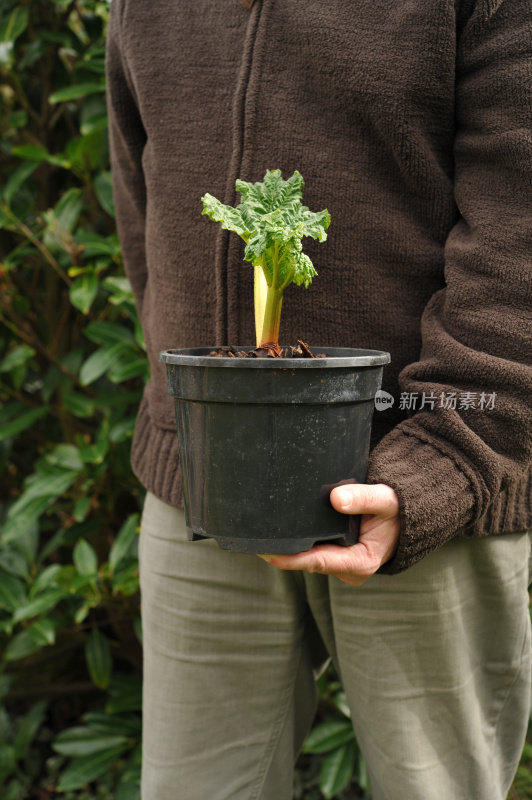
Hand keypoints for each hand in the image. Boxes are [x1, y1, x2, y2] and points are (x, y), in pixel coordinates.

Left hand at [257, 483, 399, 585]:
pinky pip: (308, 551)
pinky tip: (273, 531)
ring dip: (284, 547)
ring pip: (306, 557)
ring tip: (255, 534)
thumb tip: (336, 498)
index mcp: (361, 562)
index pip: (319, 562)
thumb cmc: (395, 508)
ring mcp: (338, 564)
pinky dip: (293, 541)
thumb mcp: (386, 500)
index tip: (268, 552)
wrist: (402, 515)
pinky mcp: (332, 556)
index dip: (292, 558)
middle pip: (307, 561)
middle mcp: (347, 569)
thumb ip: (364, 498)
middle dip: (281, 552)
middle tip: (251, 539)